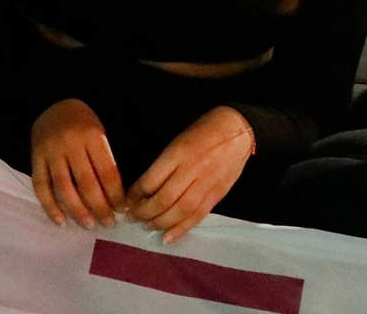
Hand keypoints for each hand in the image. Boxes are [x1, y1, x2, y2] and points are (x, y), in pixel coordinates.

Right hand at [30, 99, 123, 228]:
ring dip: (77, 210)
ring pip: (64, 188)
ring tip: (88, 224)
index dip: (116, 193)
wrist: (54, 106)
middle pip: (86, 182)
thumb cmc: (84, 124)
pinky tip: (61, 221)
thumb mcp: (100, 134)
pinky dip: (50, 207)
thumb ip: (105, 160)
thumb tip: (116, 197)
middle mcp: (71, 145)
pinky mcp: (35, 160)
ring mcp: (51, 153)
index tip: (123, 209)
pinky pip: (41, 187)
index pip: (107, 171)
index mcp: (93, 137)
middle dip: (99, 206)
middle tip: (108, 223)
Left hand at [127, 107, 253, 243]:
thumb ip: (163, 165)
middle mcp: (192, 169)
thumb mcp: (177, 141)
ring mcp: (207, 183)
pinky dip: (181, 229)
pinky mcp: (218, 193)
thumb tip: (143, 190)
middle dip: (144, 213)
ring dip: (160, 223)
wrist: (239, 129)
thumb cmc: (203, 132)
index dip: (135, 195)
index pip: (150, 181)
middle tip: (133, 218)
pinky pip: (198, 215)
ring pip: (181, 211)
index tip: (127, 202)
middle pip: (164, 199)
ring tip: (148, 226)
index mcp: (178, 153)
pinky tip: (167, 237)